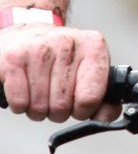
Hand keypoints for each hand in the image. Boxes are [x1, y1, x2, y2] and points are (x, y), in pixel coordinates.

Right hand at [0, 24, 117, 122]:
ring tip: (40, 91)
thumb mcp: (89, 70)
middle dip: (58, 111)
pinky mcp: (14, 58)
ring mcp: (39, 49)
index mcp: (93, 47)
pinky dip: (21, 105)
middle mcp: (68, 44)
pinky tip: (25, 89)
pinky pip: (19, 103)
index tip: (79, 106)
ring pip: (39, 107)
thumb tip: (107, 117)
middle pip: (62, 106)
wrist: (27, 36)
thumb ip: (104, 98)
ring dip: (38, 109)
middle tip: (55, 96)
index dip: (83, 111)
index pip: (91, 97)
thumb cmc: (61, 58)